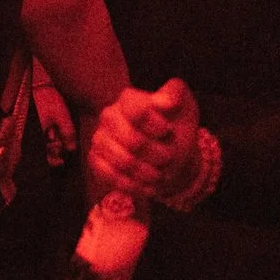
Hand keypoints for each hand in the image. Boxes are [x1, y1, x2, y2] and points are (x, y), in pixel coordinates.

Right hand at [87, 78, 199, 200]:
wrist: (168, 152)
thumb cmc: (175, 126)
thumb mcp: (184, 105)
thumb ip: (176, 94)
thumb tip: (166, 101)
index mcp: (128, 99)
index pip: (137, 112)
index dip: (156, 126)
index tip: (167, 131)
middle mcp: (109, 116)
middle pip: (134, 141)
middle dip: (158, 155)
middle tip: (168, 157)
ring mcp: (99, 138)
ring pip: (124, 162)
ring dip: (149, 173)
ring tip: (159, 174)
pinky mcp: (95, 159)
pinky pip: (110, 176)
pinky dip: (133, 185)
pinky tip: (147, 185)